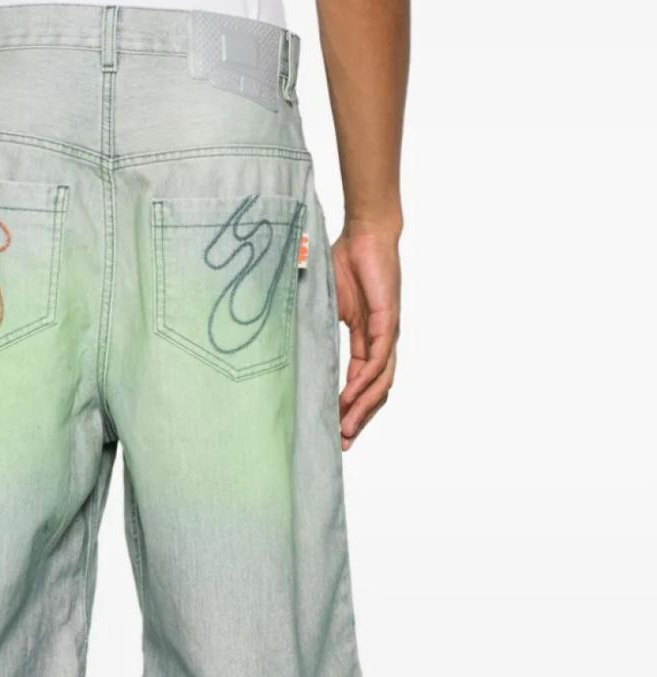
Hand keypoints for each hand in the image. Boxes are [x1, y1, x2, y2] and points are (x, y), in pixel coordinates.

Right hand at [333, 228, 400, 449]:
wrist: (366, 232)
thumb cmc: (346, 261)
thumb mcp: (326, 305)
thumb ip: (315, 327)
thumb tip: (289, 346)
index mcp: (367, 340)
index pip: (360, 382)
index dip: (349, 408)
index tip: (334, 431)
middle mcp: (381, 341)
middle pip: (375, 391)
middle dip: (359, 419)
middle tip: (342, 443)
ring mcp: (387, 334)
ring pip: (380, 383)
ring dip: (363, 409)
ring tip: (345, 429)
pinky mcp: (388, 322)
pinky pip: (378, 361)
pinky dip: (365, 383)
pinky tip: (350, 399)